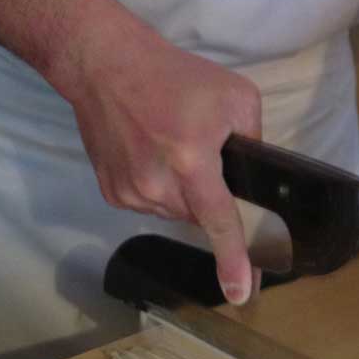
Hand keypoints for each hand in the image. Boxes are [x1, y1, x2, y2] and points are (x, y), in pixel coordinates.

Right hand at [57, 14, 261, 304]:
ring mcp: (128, 192)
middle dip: (209, 193)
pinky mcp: (111, 192)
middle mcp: (156, 184)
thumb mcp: (236, 97)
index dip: (234, 260)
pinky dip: (159, 186)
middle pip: (199, 215)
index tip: (242, 294)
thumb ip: (253, 139)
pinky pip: (150, 204)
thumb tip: (252, 171)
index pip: (218, 222)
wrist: (104, 65)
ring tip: (172, 146)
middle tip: (201, 151)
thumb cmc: (174, 76)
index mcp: (191, 161)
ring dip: (183, 190)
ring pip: (174, 211)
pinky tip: (151, 153)